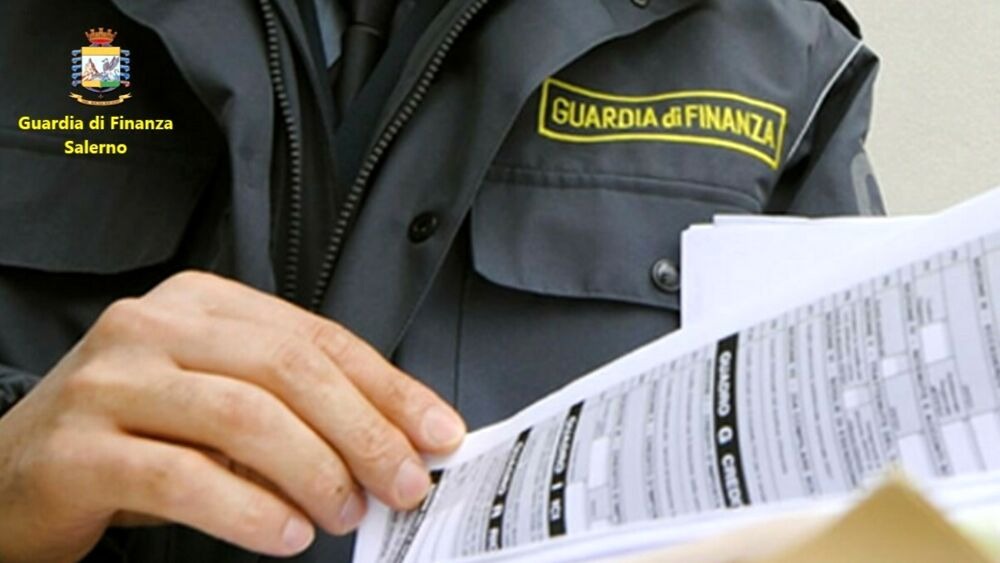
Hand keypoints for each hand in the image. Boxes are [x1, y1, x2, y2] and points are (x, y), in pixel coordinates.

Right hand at [0, 271, 465, 561]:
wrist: (10, 475)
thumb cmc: (134, 436)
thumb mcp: (219, 403)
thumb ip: (295, 408)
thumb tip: (394, 442)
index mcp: (201, 304)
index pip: (317, 337)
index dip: (388, 388)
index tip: (438, 433)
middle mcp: (154, 328)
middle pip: (288, 369)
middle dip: (363, 431)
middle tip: (404, 482)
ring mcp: (111, 382)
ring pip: (244, 416)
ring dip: (315, 471)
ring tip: (347, 513)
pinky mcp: (79, 449)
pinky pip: (184, 478)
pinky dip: (250, 510)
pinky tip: (288, 534)